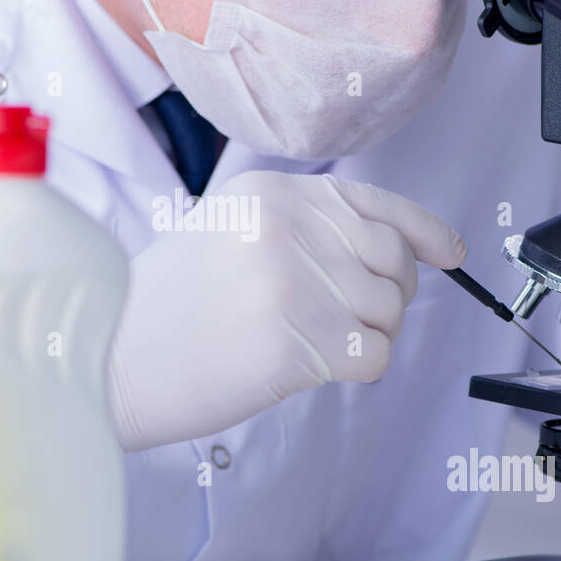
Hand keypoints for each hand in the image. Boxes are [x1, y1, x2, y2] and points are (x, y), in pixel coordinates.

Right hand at [108, 171, 465, 451]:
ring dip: (365, 334)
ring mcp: (295, 280)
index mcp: (273, 194)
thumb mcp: (226, 233)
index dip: (424, 231)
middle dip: (388, 294)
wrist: (109, 356)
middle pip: (393, 259)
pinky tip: (310, 365)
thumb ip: (300, 230)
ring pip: (390, 310)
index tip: (451, 253)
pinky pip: (375, 354)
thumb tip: (387, 250)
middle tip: (347, 318)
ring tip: (309, 342)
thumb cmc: (163, 307)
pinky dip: (357, 366)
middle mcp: (289, 227)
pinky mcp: (298, 339)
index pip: (376, 203)